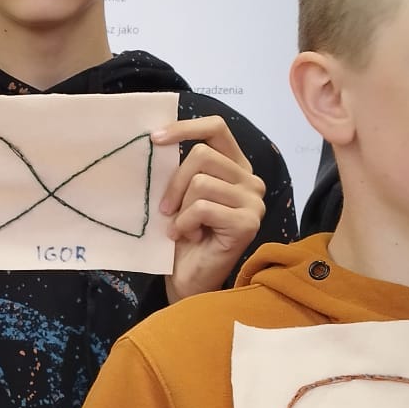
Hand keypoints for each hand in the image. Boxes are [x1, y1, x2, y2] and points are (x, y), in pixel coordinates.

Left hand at [152, 117, 266, 301]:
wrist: (188, 279)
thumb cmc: (183, 237)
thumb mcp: (180, 194)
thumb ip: (182, 168)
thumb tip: (157, 137)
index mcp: (236, 167)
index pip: (216, 128)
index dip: (185, 128)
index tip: (154, 138)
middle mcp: (251, 181)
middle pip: (202, 156)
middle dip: (174, 182)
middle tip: (166, 209)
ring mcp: (253, 202)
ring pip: (200, 183)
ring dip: (181, 209)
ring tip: (182, 228)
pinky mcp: (247, 222)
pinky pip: (202, 208)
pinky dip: (185, 224)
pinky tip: (190, 237)